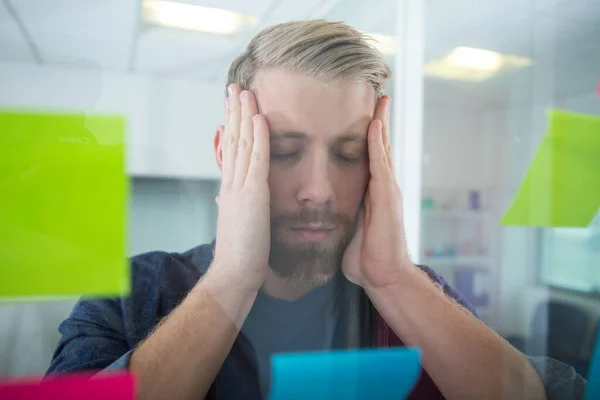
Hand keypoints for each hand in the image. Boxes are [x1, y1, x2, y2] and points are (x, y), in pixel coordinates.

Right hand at [211, 85, 270, 292]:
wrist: (234, 272)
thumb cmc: (238, 251)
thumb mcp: (233, 221)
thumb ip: (229, 203)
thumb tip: (222, 195)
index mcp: (229, 187)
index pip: (230, 149)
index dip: (231, 124)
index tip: (232, 105)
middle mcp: (231, 182)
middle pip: (232, 139)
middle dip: (233, 111)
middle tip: (234, 87)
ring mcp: (240, 187)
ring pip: (242, 143)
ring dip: (244, 115)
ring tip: (244, 91)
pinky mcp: (253, 195)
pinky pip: (257, 160)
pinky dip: (259, 137)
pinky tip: (259, 117)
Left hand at [342, 96, 412, 288]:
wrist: (383, 277)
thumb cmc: (365, 258)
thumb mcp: (348, 230)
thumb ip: (341, 216)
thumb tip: (320, 213)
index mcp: (373, 194)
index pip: (370, 159)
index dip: (368, 137)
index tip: (364, 115)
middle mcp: (383, 187)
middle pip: (380, 148)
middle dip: (379, 121)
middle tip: (379, 96)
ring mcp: (388, 191)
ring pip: (383, 150)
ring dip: (382, 124)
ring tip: (381, 100)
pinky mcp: (387, 197)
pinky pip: (381, 165)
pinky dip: (378, 144)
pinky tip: (375, 125)